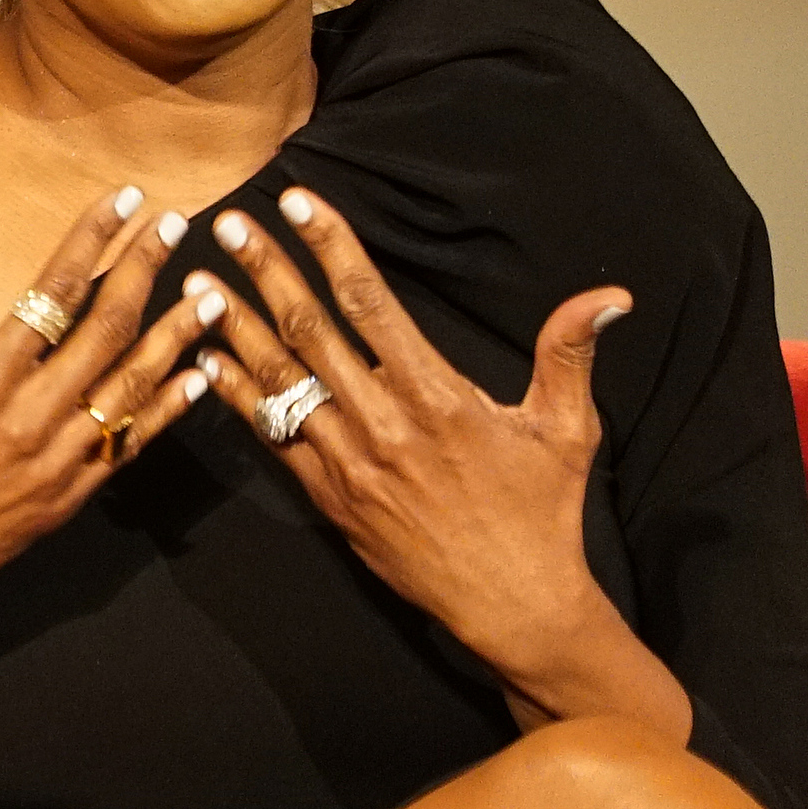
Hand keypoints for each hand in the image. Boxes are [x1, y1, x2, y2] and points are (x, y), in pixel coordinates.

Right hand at [0, 188, 219, 665]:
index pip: (51, 293)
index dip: (92, 240)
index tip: (122, 200)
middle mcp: (26, 418)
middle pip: (106, 330)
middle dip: (147, 270)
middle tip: (177, 225)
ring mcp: (53, 463)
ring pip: (132, 387)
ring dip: (176, 337)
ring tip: (212, 295)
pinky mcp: (64, 500)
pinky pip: (129, 445)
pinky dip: (167, 408)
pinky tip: (196, 376)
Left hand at [191, 188, 678, 729]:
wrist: (512, 605)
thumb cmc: (542, 513)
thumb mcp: (567, 429)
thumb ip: (570, 354)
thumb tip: (610, 294)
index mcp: (439, 398)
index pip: (372, 305)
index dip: (333, 248)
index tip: (300, 202)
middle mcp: (384, 425)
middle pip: (311, 332)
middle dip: (266, 272)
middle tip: (227, 223)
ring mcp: (349, 463)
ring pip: (279, 382)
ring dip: (234, 327)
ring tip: (196, 282)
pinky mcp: (329, 497)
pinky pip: (271, 438)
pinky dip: (235, 397)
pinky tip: (204, 362)